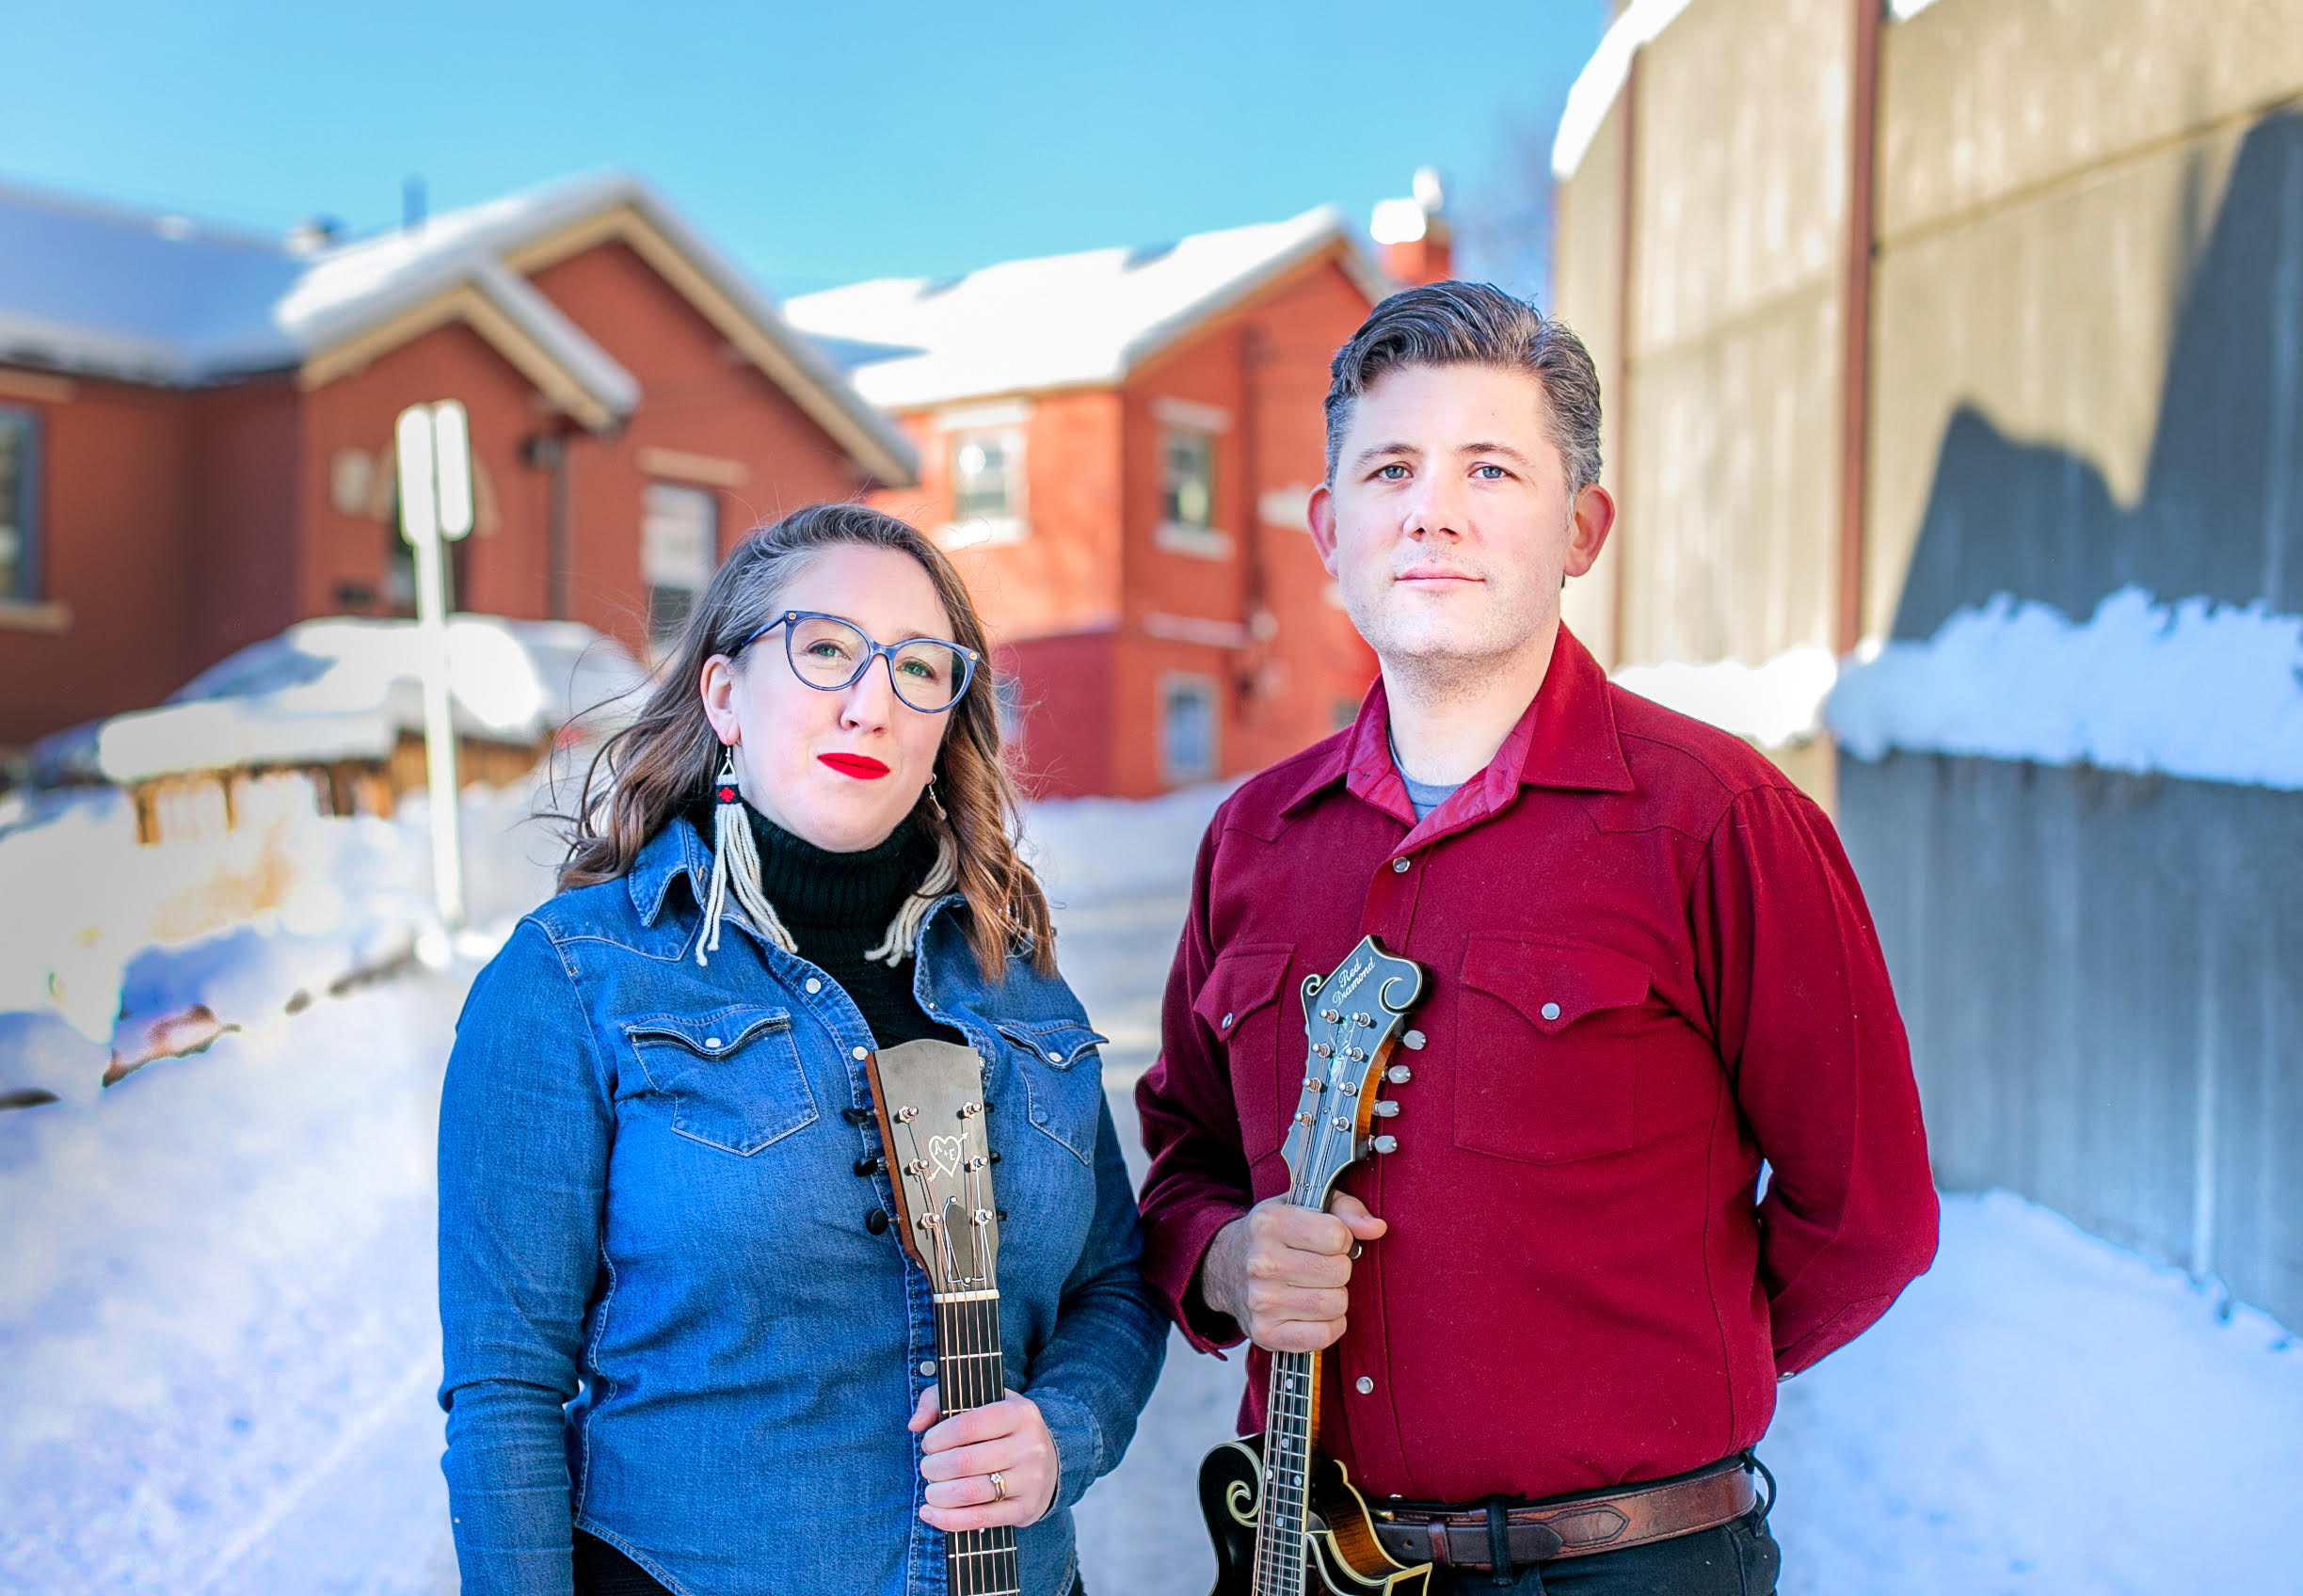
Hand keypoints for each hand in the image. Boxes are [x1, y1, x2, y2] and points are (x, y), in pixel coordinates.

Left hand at [910, 1387, 1058, 1530]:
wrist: (1047, 1460)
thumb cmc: (1000, 1429)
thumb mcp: (978, 1402)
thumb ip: (938, 1401)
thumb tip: (915, 1424)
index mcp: (1019, 1413)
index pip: (967, 1426)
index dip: (937, 1438)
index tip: (928, 1444)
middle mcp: (1030, 1446)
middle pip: (965, 1462)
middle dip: (934, 1468)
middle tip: (927, 1468)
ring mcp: (1031, 1480)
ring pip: (971, 1492)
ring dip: (938, 1494)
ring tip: (931, 1489)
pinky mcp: (1025, 1508)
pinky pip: (980, 1518)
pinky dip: (947, 1519)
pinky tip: (929, 1512)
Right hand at [1197, 1192, 1385, 1351]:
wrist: (1225, 1267)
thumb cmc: (1275, 1235)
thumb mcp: (1304, 1206)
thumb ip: (1345, 1209)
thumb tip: (1376, 1228)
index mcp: (1269, 1222)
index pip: (1337, 1236)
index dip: (1342, 1239)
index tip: (1327, 1241)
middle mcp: (1260, 1261)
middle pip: (1339, 1272)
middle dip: (1339, 1269)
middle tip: (1319, 1266)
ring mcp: (1260, 1301)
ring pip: (1335, 1304)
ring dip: (1334, 1297)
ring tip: (1315, 1287)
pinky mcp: (1264, 1332)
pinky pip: (1323, 1336)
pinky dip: (1328, 1325)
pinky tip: (1313, 1312)